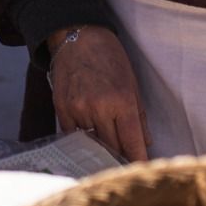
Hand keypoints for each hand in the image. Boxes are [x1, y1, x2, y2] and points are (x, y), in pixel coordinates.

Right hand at [47, 24, 149, 162]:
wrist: (77, 35)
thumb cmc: (109, 56)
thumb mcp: (132, 82)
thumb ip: (139, 115)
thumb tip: (144, 142)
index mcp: (122, 101)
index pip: (132, 142)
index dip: (137, 159)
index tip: (139, 169)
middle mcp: (99, 108)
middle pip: (111, 147)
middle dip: (120, 155)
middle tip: (124, 160)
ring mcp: (78, 109)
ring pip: (92, 143)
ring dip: (100, 147)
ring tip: (106, 147)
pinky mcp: (61, 109)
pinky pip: (73, 135)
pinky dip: (82, 137)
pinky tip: (88, 134)